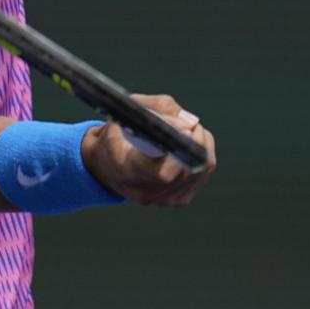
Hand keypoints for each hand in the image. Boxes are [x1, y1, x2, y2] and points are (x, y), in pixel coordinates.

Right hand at [81, 94, 216, 206]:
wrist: (107, 166)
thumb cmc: (117, 135)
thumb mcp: (128, 111)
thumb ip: (159, 108)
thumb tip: (190, 121)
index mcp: (127, 170)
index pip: (163, 172)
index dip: (181, 149)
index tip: (186, 127)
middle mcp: (145, 191)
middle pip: (185, 170)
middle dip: (196, 142)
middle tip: (191, 124)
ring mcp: (163, 200)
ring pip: (199, 171)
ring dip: (201, 146)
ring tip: (189, 131)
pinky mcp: (177, 200)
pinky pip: (201, 176)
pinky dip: (201, 157)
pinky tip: (189, 146)